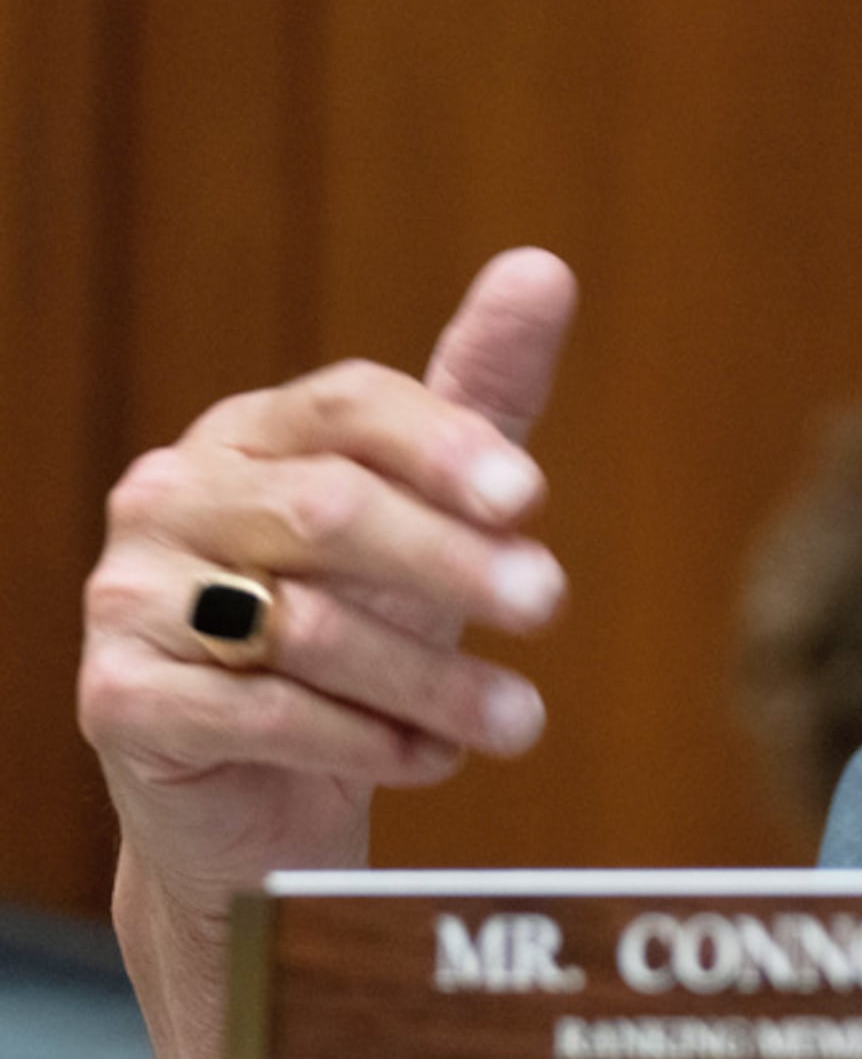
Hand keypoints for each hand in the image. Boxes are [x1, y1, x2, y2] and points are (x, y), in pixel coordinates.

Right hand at [78, 248, 578, 1058]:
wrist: (256, 789)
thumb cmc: (356, 623)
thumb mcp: (432, 513)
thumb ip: (482, 400)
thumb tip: (543, 268)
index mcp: (251, 433)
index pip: (349, 406)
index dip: (444, 445)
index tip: (532, 499)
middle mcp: (174, 496)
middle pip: (329, 510)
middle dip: (452, 562)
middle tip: (547, 604)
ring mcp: (130, 595)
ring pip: (304, 625)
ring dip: (432, 679)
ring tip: (520, 718)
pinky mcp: (117, 698)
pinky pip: (258, 713)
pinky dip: (362, 741)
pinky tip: (430, 758)